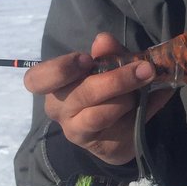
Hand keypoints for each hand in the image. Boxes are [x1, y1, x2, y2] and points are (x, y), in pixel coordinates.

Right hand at [23, 32, 173, 165]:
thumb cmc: (107, 88)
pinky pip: (118, 128)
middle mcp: (58, 109)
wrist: (120, 128)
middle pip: (80, 94)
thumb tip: (104, 40)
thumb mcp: (110, 65)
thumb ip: (107, 53)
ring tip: (144, 85)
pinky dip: (138, 111)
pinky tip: (150, 99)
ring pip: (99, 115)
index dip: (60, 69)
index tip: (86, 59)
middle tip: (144, 68)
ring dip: (127, 97)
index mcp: (53, 85)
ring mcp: (76, 130)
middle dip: (115, 79)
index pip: (36, 80)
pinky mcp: (99, 145)